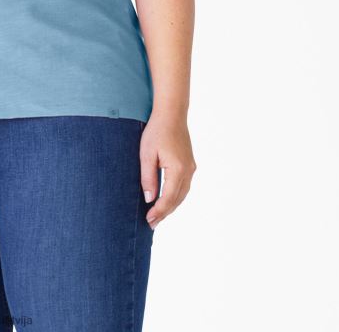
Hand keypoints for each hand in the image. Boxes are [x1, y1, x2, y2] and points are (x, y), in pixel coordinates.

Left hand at [140, 112, 195, 229]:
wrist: (171, 114)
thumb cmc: (156, 131)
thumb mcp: (147, 154)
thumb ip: (148, 178)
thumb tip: (149, 199)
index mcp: (178, 169)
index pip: (168, 198)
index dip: (158, 211)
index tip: (148, 220)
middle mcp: (188, 171)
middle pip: (177, 199)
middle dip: (165, 213)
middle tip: (151, 224)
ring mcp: (191, 167)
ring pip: (182, 194)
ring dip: (171, 206)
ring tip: (158, 216)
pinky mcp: (190, 164)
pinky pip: (184, 186)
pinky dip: (176, 196)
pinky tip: (167, 200)